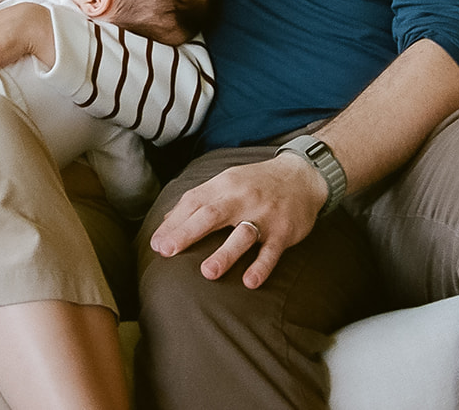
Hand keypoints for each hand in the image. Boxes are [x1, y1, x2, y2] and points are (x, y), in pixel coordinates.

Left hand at [149, 153, 324, 288]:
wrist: (302, 176)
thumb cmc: (256, 183)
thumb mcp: (226, 182)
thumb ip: (197, 201)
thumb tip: (167, 223)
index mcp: (224, 185)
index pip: (194, 202)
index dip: (174, 223)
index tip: (156, 244)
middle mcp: (242, 198)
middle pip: (211, 215)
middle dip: (187, 233)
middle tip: (167, 251)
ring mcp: (264, 215)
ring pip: (243, 234)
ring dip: (225, 254)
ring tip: (207, 272)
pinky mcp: (284, 232)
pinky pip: (272, 251)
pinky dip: (261, 266)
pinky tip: (250, 282)